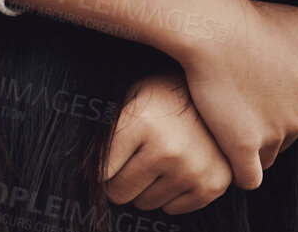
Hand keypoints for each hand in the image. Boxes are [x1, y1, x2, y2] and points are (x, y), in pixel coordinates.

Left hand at [103, 70, 232, 213]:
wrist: (218, 88)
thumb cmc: (164, 93)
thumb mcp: (131, 95)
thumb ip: (106, 126)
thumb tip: (79, 165)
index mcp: (141, 123)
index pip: (101, 173)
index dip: (102, 167)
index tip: (111, 158)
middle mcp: (167, 149)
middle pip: (121, 193)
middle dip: (120, 181)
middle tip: (132, 161)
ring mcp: (192, 169)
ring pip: (146, 204)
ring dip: (146, 187)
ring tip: (158, 159)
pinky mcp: (213, 184)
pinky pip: (172, 209)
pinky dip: (170, 194)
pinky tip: (178, 167)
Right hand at [170, 0, 297, 190]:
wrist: (216, 28)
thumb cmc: (256, 22)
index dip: (280, 109)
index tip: (259, 94)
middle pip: (286, 138)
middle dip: (267, 128)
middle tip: (240, 104)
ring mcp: (274, 135)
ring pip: (267, 157)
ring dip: (252, 148)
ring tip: (228, 124)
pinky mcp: (243, 147)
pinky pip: (248, 177)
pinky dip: (240, 171)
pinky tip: (228, 155)